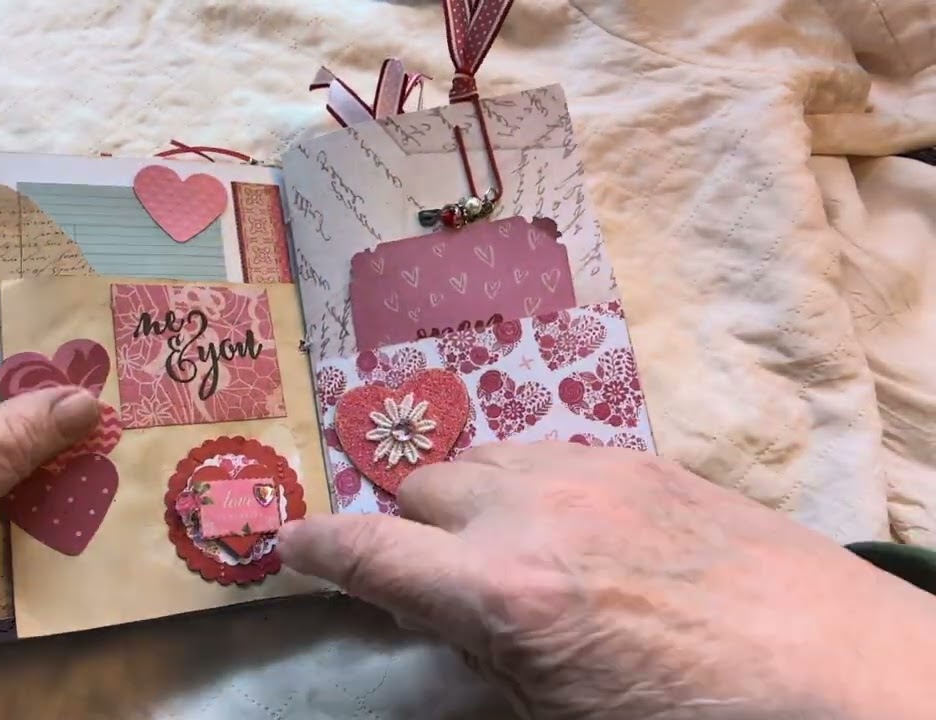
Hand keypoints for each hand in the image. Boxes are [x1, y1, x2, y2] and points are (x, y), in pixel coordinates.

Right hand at [280, 441, 935, 718]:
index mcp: (503, 593)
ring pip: (484, 457)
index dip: (315, 546)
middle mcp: (533, 513)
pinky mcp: (645, 461)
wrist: (845, 679)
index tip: (289, 544)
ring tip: (504, 544)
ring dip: (471, 498)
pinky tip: (573, 527)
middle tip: (435, 575)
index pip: (368, 551)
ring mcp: (592, 474)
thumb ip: (480, 665)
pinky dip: (532, 483)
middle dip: (408, 528)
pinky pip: (550, 452)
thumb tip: (435, 640)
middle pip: (420, 486)